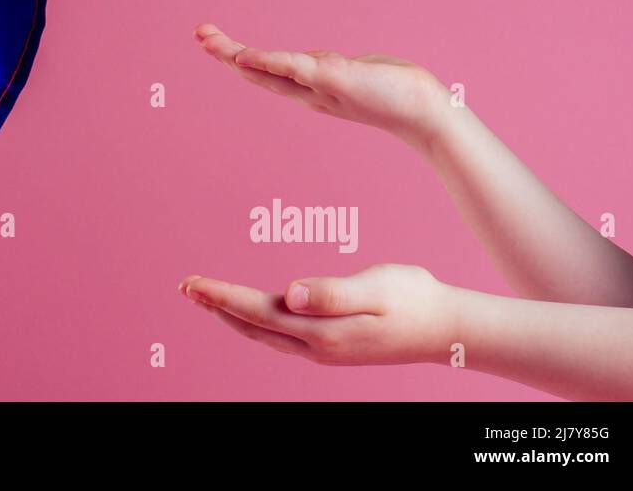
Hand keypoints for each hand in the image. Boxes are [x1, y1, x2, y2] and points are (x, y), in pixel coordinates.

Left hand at [179, 264, 458, 365]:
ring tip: (205, 298)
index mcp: (321, 331)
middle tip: (185, 286)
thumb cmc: (413, 299)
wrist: (447, 329)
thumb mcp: (374, 288)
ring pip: (264, 334)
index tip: (192, 283)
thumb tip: (289, 294)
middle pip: (252, 325)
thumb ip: (330, 292)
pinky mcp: (332, 346)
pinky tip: (250, 312)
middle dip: (216, 306)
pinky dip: (255, 321)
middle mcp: (316, 346)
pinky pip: (280, 335)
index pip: (257, 312)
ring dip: (231, 315)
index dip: (221, 296)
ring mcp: (324, 350)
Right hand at [193, 23, 449, 150]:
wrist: (427, 113)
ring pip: (271, 70)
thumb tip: (322, 63)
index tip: (213, 41)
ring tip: (210, 42)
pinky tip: (248, 57)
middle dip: (226, 54)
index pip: (266, 72)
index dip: (238, 59)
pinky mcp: (336, 81)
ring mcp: (320, 87)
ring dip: (238, 56)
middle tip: (198, 34)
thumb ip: (333, 68)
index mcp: (311, 88)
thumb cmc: (398, 92)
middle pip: (258, 72)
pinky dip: (270, 63)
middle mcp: (309, 91)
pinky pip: (297, 70)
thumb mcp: (357, 73)